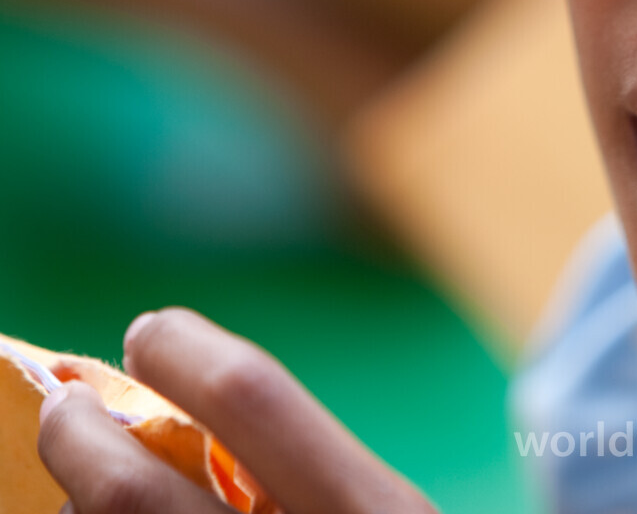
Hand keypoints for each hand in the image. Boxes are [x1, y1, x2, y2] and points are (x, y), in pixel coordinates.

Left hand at [37, 309, 438, 513]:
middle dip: (76, 438)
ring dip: (75, 505)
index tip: (150, 333)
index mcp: (376, 511)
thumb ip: (313, 471)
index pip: (248, 397)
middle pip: (131, 491)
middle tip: (67, 413)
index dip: (182, 351)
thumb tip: (175, 415)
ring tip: (87, 488)